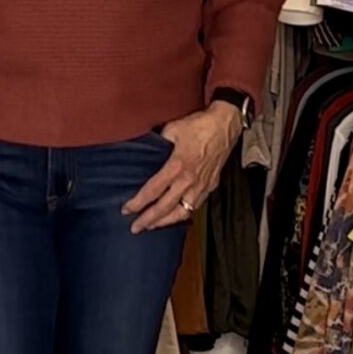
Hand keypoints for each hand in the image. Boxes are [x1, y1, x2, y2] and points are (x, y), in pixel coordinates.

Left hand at [123, 102, 242, 233]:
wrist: (226, 125)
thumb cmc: (200, 125)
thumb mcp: (172, 129)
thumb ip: (158, 142)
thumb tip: (147, 150)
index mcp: (177, 166)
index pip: (153, 190)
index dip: (138, 202)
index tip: (126, 210)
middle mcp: (189, 180)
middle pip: (165, 207)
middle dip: (148, 220)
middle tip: (135, 228)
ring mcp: (201, 186)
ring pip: (182, 212)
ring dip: (166, 222)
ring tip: (153, 226)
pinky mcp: (211, 186)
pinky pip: (195, 206)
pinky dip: (183, 214)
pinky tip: (175, 215)